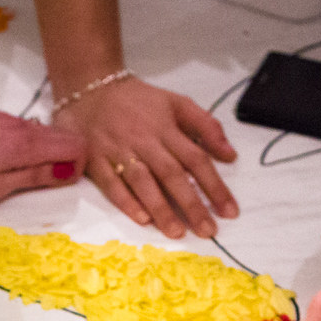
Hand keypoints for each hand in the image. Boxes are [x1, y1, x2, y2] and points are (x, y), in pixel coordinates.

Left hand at [0, 109, 85, 208]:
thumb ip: (34, 177)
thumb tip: (68, 172)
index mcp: (23, 145)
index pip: (74, 144)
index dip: (77, 164)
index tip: (65, 181)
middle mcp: (18, 126)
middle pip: (60, 136)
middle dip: (63, 158)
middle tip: (45, 182)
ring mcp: (3, 119)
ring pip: (39, 133)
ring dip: (41, 152)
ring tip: (21, 175)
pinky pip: (19, 130)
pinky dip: (22, 145)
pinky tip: (3, 160)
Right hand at [53, 76, 237, 238]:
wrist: (90, 88)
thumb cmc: (137, 100)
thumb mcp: (177, 103)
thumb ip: (206, 126)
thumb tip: (230, 155)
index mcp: (167, 128)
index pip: (196, 160)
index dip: (214, 186)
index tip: (229, 212)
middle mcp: (145, 141)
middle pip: (172, 175)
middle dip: (191, 205)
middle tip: (207, 231)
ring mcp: (118, 152)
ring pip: (143, 182)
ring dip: (161, 208)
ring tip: (177, 232)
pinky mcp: (96, 161)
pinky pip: (112, 185)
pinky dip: (127, 202)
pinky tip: (142, 219)